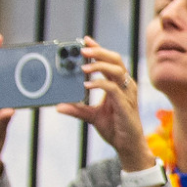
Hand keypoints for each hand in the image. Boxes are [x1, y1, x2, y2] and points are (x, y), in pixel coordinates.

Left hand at [55, 38, 149, 170]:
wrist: (127, 146)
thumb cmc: (115, 128)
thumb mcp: (91, 116)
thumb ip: (77, 109)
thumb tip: (58, 106)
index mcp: (119, 85)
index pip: (110, 61)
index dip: (99, 49)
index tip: (85, 41)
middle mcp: (126, 86)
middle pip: (116, 60)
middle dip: (99, 52)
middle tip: (82, 49)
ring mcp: (127, 94)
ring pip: (116, 71)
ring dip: (98, 65)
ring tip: (83, 66)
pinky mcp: (125, 104)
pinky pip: (112, 88)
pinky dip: (99, 84)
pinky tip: (86, 84)